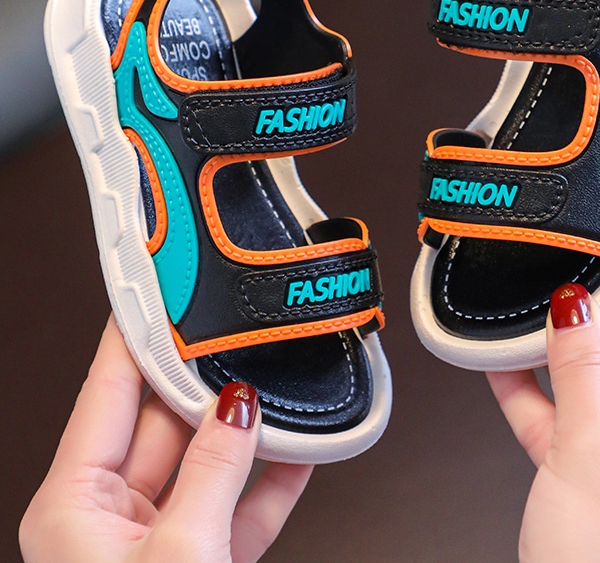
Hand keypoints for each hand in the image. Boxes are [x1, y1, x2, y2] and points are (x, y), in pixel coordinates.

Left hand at [20, 317, 311, 562]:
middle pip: (160, 422)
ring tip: (276, 393)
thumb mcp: (181, 552)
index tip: (156, 290)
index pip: (106, 393)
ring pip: (203, 461)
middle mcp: (106, 519)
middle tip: (234, 339)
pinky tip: (300, 451)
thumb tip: (240, 407)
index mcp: (72, 507)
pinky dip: (270, 480)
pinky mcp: (200, 558)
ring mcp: (155, 539)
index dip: (133, 336)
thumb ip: (214, 471)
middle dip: (202, 384)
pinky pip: (238, 505)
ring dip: (243, 433)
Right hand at [488, 223, 599, 562]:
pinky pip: (565, 411)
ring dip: (557, 344)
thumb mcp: (595, 453)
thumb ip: (581, 369)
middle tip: (569, 248)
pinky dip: (533, 389)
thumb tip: (570, 307)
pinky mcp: (597, 468)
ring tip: (525, 299)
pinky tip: (500, 359)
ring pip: (597, 371)